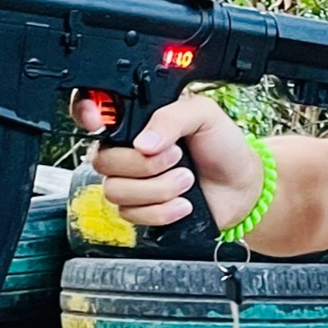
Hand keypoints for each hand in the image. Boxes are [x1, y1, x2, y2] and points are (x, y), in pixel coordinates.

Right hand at [73, 90, 260, 229]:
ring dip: (158, 189)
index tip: (98, 121)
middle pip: (103, 161)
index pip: (91, 113)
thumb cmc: (223, 146)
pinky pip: (132, 215)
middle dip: (145, 164)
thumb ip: (172, 117)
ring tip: (187, 180)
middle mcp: (127, 152)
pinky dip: (162, 211)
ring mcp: (132, 183)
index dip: (85, 114)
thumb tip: (143, 142)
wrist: (242, 186)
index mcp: (137, 122)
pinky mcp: (141, 211)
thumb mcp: (204, 114)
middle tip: (178, 157)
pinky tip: (184, 203)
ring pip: (116, 191)